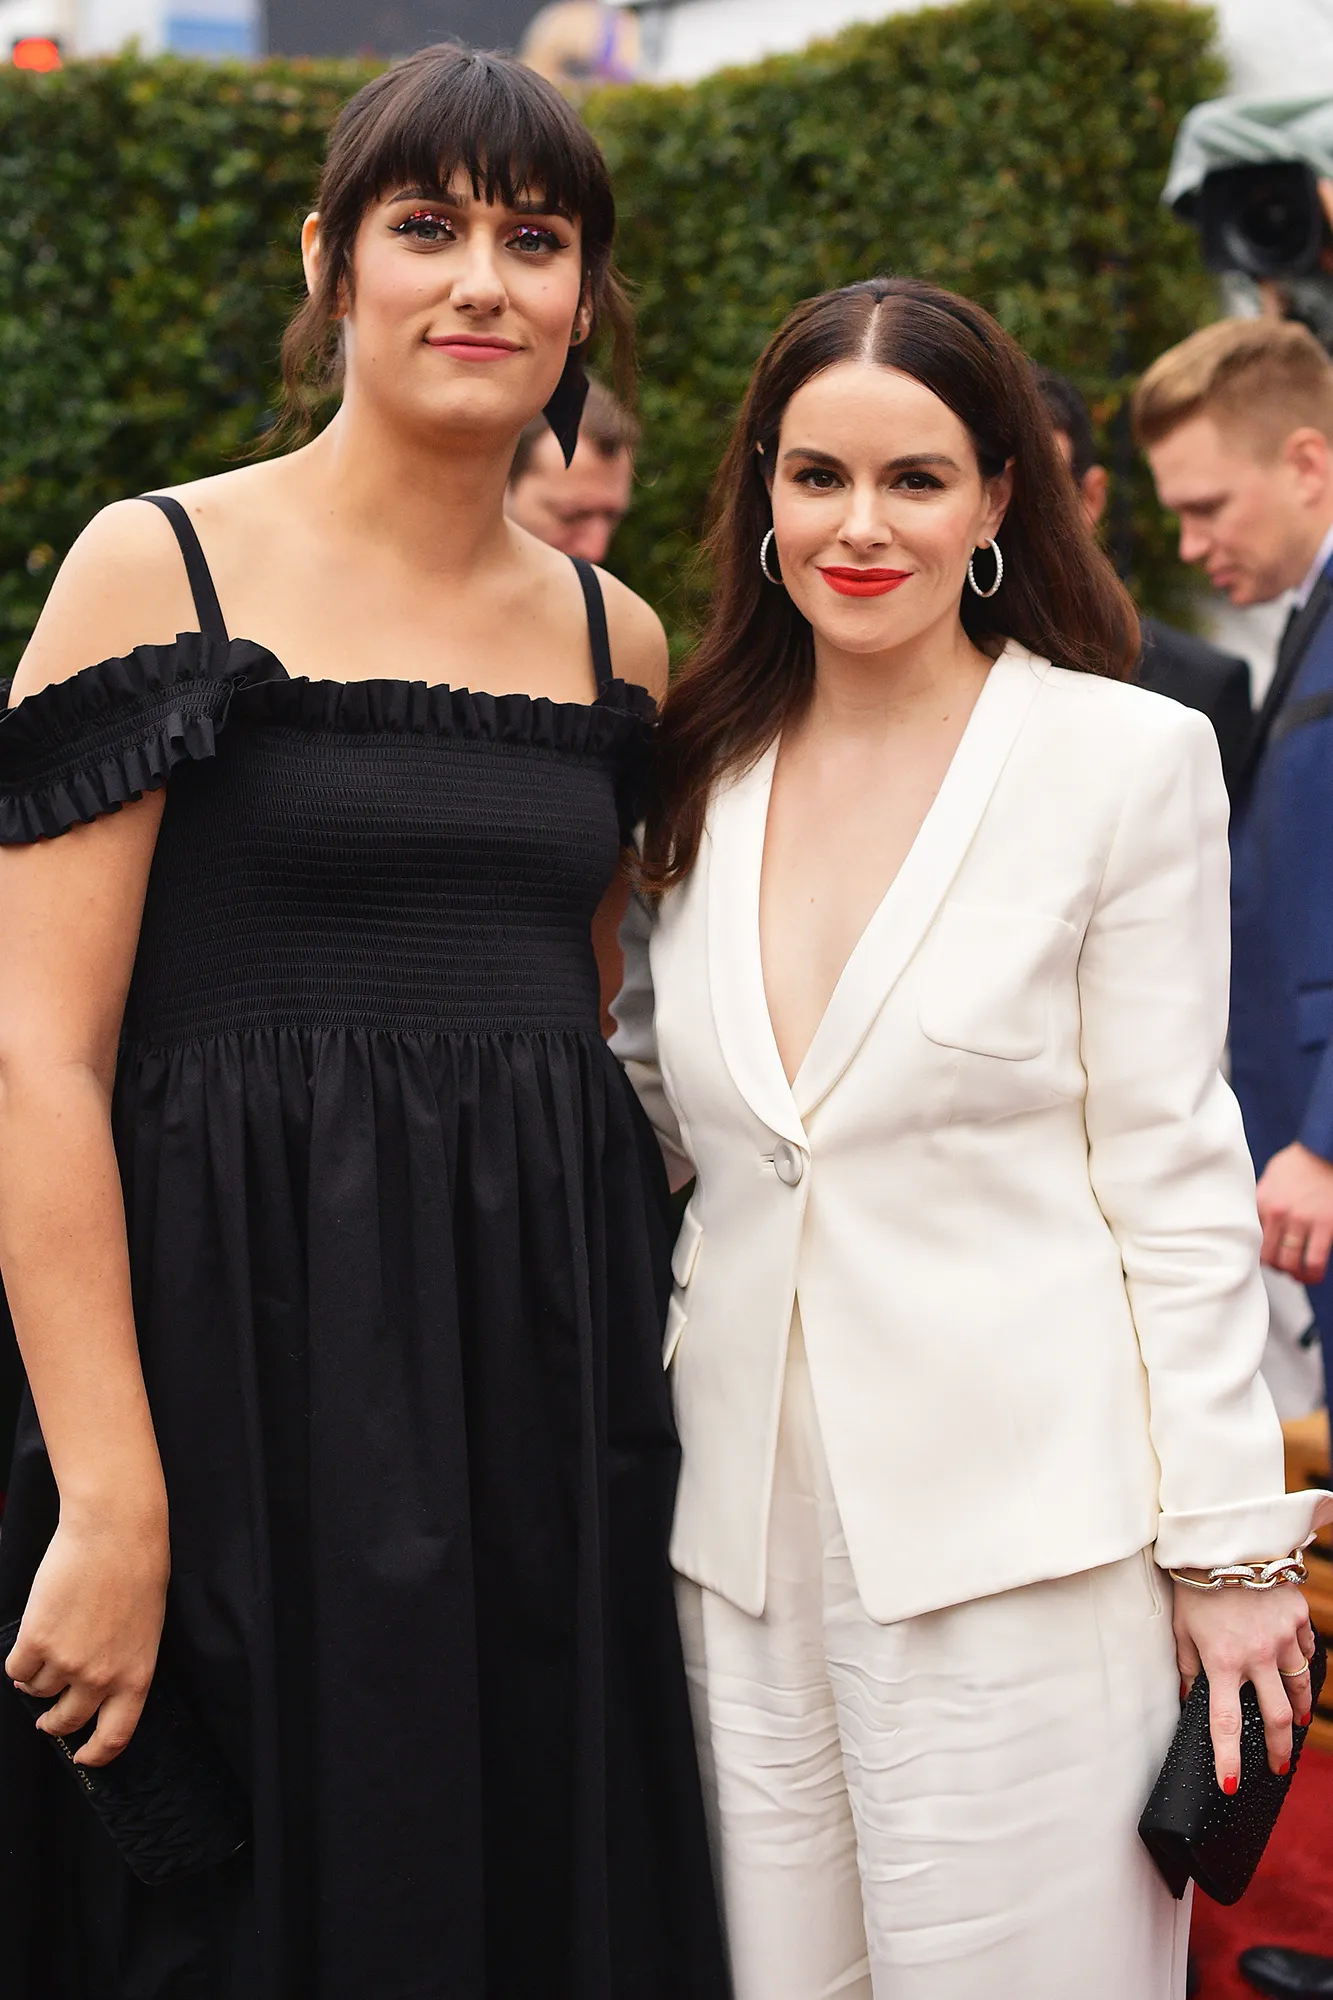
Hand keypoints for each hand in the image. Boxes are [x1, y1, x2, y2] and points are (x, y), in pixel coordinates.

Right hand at [4, 1502, 168, 1766]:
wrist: (114, 1531)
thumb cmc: (137, 1570)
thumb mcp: (146, 1628)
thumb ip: (123, 1662)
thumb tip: (96, 1687)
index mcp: (137, 1676)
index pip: (116, 1735)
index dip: (97, 1752)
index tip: (84, 1756)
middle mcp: (101, 1678)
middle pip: (68, 1720)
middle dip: (54, 1723)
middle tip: (47, 1719)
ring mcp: (67, 1662)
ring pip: (39, 1690)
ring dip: (38, 1680)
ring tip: (45, 1655)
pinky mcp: (37, 1642)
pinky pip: (17, 1668)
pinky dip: (20, 1661)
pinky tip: (31, 1641)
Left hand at [1174, 1579, 1315, 1789]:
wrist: (1224, 1540)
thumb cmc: (1194, 1584)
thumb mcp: (1181, 1628)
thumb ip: (1187, 1667)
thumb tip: (1190, 1701)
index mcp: (1222, 1662)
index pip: (1226, 1724)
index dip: (1229, 1759)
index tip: (1230, 1786)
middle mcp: (1257, 1655)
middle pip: (1277, 1717)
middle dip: (1280, 1749)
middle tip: (1279, 1766)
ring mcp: (1283, 1637)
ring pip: (1299, 1686)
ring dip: (1297, 1710)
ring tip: (1294, 1724)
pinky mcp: (1297, 1617)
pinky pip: (1305, 1648)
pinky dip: (1301, 1661)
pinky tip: (1296, 1669)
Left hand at [1256, 1141, 1332, 1283]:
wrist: (1324, 1150)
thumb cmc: (1299, 1163)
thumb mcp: (1270, 1179)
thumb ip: (1263, 1202)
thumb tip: (1257, 1223)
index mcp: (1262, 1202)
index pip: (1252, 1239)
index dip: (1258, 1253)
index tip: (1265, 1258)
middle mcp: (1278, 1213)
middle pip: (1269, 1256)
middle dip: (1276, 1267)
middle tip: (1283, 1268)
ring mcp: (1302, 1220)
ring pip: (1290, 1263)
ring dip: (1293, 1274)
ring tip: (1298, 1275)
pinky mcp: (1326, 1225)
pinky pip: (1315, 1261)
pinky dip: (1313, 1274)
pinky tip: (1313, 1276)